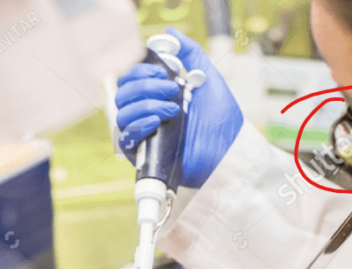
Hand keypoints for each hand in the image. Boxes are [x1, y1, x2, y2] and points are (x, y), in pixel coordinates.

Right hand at [115, 27, 243, 187]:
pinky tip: (155, 122)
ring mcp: (144, 132)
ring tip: (173, 109)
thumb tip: (169, 33)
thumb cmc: (220, 117)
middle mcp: (146, 111)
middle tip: (172, 89)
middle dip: (145, 86)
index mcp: (156, 94)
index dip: (141, 69)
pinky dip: (138, 125)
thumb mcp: (207, 77)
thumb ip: (190, 53)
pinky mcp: (145, 153)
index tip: (164, 70)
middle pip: (122, 92)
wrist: (228, 149)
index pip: (131, 77)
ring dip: (146, 105)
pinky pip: (126, 138)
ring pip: (122, 112)